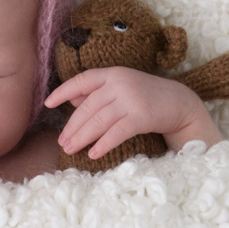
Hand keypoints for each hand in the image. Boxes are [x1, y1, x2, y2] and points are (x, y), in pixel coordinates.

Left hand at [45, 67, 221, 160]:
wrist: (180, 103)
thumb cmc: (147, 97)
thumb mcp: (122, 88)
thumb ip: (98, 92)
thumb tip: (72, 99)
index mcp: (113, 74)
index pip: (82, 80)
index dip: (63, 92)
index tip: (48, 104)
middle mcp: (120, 83)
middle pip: (88, 107)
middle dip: (72, 126)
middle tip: (62, 142)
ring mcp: (131, 99)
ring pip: (99, 120)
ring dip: (82, 137)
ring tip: (71, 150)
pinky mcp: (142, 116)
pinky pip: (116, 132)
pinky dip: (103, 144)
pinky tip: (93, 153)